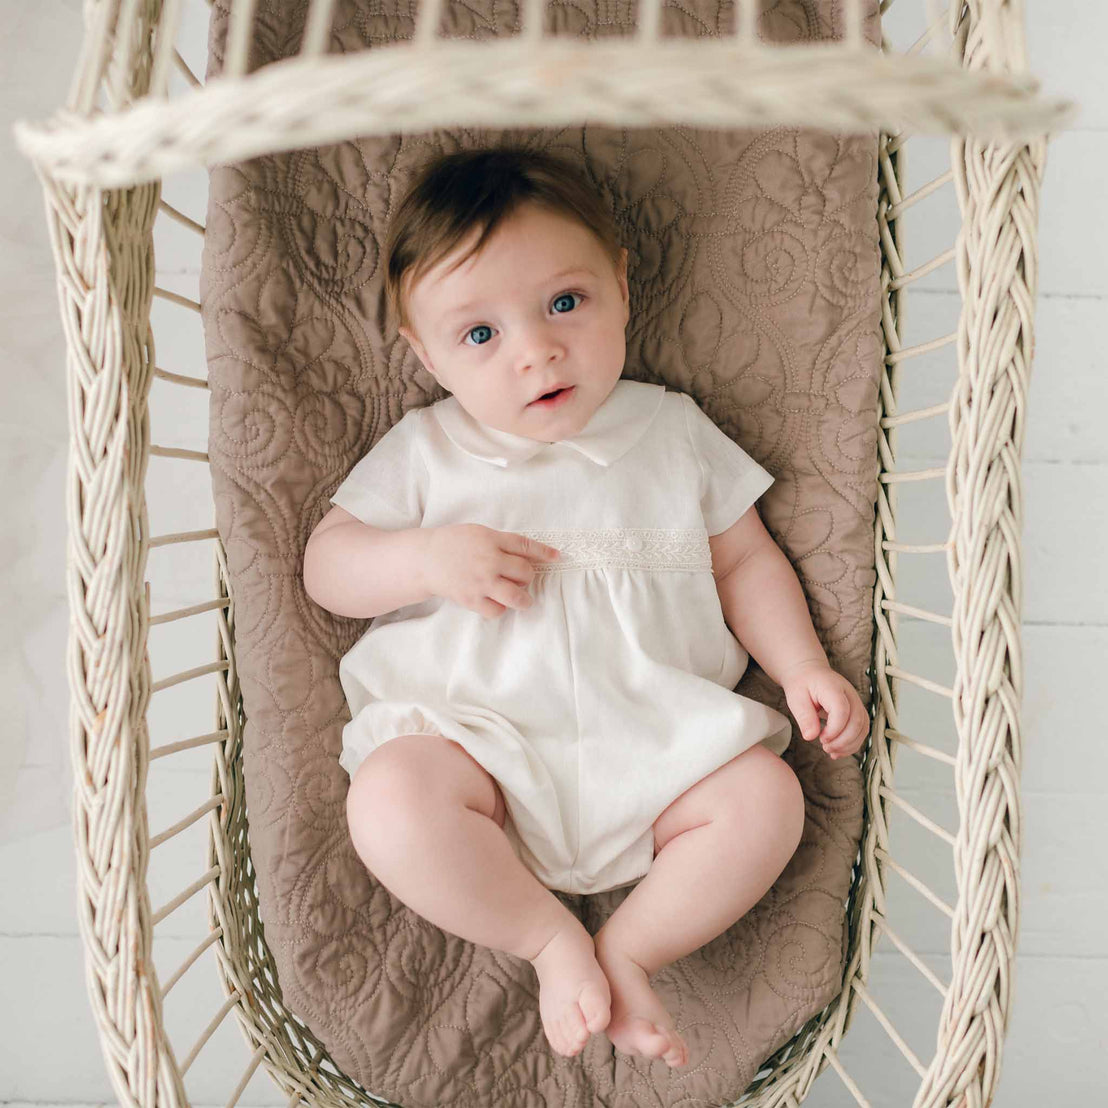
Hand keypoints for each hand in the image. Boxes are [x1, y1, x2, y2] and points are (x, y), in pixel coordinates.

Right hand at [422, 524, 560, 619]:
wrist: (425, 559)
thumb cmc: (452, 543)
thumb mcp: (478, 532)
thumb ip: (501, 542)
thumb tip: (527, 554)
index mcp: (491, 540)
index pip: (525, 546)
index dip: (545, 552)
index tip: (558, 557)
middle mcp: (489, 561)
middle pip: (525, 572)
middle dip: (528, 576)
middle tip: (522, 578)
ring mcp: (481, 582)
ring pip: (516, 596)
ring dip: (524, 598)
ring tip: (522, 598)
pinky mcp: (472, 599)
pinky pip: (497, 611)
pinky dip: (501, 608)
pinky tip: (498, 602)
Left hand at [780, 659, 868, 759]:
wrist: (810, 673)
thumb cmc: (803, 684)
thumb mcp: (796, 698)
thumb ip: (804, 717)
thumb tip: (810, 737)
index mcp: (833, 688)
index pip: (842, 710)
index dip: (834, 729)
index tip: (821, 738)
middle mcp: (850, 694)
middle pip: (857, 721)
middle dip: (843, 740)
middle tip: (825, 747)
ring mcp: (856, 702)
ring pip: (863, 727)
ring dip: (850, 744)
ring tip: (831, 751)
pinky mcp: (857, 711)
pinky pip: (862, 730)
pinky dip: (853, 743)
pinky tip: (838, 750)